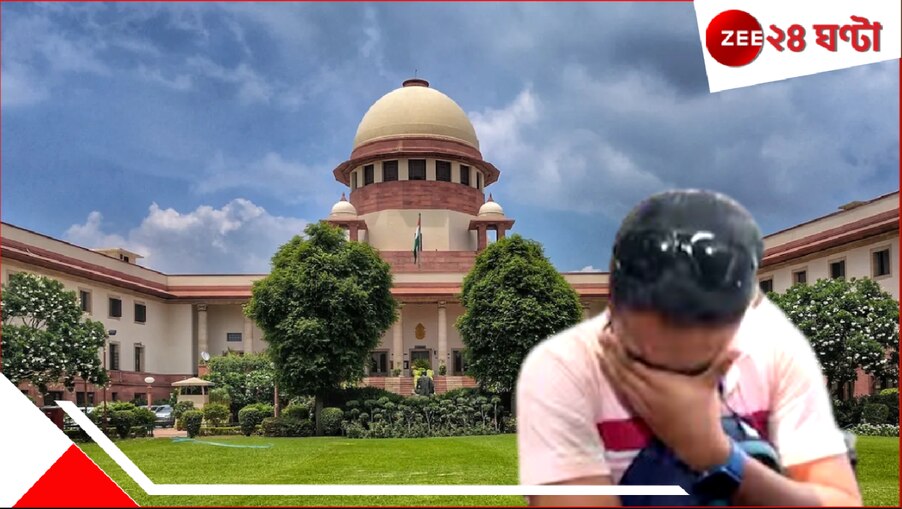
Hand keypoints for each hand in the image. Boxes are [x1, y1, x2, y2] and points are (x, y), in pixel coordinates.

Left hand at [597, 329, 737, 471]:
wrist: (697, 444)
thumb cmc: (704, 414)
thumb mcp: (710, 386)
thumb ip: (721, 365)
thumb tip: (738, 348)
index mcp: (661, 384)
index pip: (634, 364)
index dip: (621, 350)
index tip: (612, 336)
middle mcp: (648, 393)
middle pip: (623, 371)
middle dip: (610, 354)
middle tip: (600, 338)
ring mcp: (643, 404)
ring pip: (621, 383)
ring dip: (609, 368)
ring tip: (598, 353)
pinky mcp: (643, 413)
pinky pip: (624, 395)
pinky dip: (615, 383)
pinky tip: (610, 375)